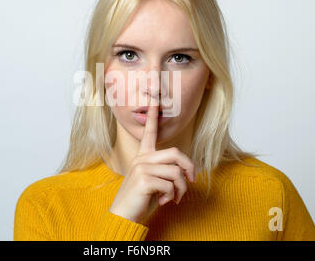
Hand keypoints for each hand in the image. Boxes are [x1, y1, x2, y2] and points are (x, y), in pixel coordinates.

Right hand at [109, 102, 195, 223]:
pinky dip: (172, 196)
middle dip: (189, 167)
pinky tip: (163, 201)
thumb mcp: (155, 182)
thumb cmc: (141, 199)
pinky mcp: (143, 180)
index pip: (150, 132)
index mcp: (143, 156)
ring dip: (181, 188)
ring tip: (174, 197)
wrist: (123, 215)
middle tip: (191, 181)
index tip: (155, 99)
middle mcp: (141, 158)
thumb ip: (166, 172)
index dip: (153, 116)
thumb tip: (187, 173)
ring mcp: (141, 168)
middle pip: (175, 153)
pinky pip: (170, 185)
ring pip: (176, 172)